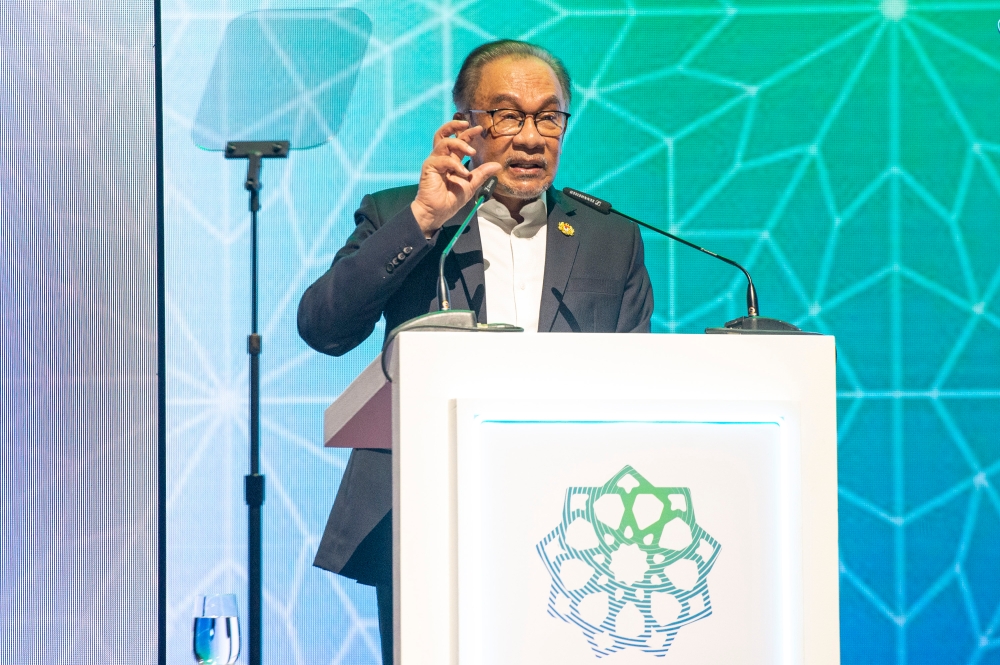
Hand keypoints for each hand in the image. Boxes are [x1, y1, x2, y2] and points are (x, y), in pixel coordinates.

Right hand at [410, 120, 501, 235]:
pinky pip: (443, 159)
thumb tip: (497, 165)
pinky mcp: (429, 167)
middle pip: (444, 134)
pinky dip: (455, 165)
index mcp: (450, 160)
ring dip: (460, 144)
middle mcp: (441, 158)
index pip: (458, 141)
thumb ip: (482, 173)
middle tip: (468, 125)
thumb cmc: (450, 199)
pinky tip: (463, 174)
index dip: (468, 133)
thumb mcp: (471, 184)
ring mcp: (434, 161)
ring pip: (444, 142)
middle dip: (455, 126)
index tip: (480, 130)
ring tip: (472, 152)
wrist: (437, 212)